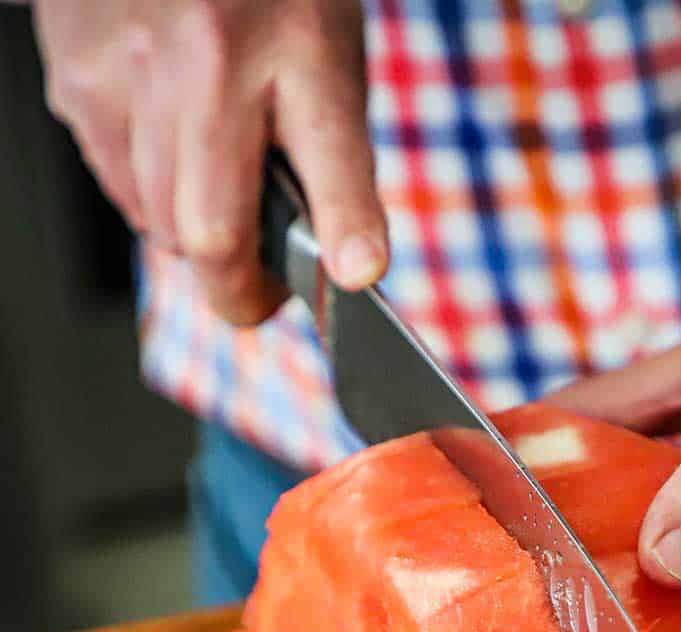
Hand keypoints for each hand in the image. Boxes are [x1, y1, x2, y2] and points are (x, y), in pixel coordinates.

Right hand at [34, 0, 387, 323]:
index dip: (345, 234)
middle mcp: (208, 56)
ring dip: (188, 230)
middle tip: (257, 281)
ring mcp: (130, 66)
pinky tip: (167, 138)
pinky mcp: (77, 75)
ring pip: (154, 218)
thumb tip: (346, 267)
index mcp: (298, 47)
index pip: (330, 163)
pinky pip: (114, 180)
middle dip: (234, 279)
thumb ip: (336, 163)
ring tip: (214, 182)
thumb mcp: (328, 55)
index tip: (350, 277)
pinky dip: (144, 187)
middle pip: (208, 232)